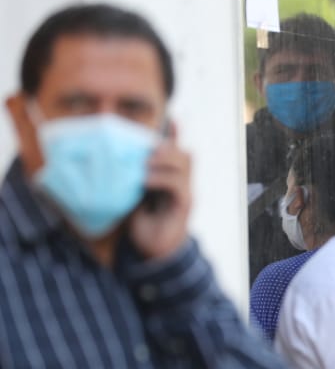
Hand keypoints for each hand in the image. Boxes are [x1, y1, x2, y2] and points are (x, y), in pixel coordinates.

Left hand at [128, 126, 191, 260]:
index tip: (173, 118)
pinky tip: (144, 180)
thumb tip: (115, 159)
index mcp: (171, 178)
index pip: (177, 151)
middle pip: (184, 153)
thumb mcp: (133, 194)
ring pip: (184, 164)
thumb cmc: (142, 222)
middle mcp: (182, 183)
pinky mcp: (184, 205)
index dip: (176, 134)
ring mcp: (185, 193)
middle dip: (166, 147)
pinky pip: (177, 184)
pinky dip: (160, 178)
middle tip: (145, 151)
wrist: (153, 250)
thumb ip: (132, 177)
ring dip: (162, 159)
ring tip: (143, 164)